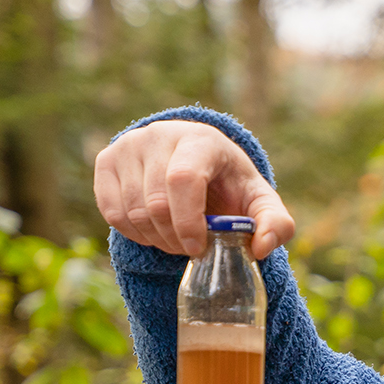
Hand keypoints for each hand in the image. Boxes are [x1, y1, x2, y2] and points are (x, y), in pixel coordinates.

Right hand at [93, 120, 294, 259]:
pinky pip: (111, 211)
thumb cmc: (229, 185)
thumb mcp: (260, 202)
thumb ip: (276, 224)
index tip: (198, 248)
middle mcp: (160, 135)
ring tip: (175, 239)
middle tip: (190, 248)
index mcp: (200, 139)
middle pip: (155, 202)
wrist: (195, 161)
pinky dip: (133, 232)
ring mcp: (129, 145)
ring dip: (155, 238)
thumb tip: (261, 248)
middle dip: (174, 237)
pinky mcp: (107, 160)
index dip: (188, 221)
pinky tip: (154, 231)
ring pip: (132, 210)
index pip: (183, 180)